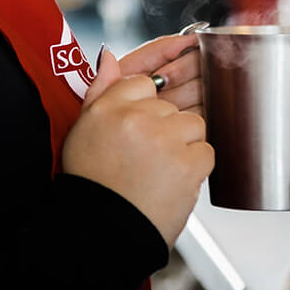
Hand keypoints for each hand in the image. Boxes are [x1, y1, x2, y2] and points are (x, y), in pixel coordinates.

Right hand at [62, 48, 212, 246]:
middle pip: (170, 106)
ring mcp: (165, 138)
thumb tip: (109, 56)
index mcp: (108, 107)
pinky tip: (171, 181)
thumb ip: (100, 90)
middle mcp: (136, 117)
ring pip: (192, 124)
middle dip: (164, 129)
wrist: (103, 233)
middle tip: (145, 159)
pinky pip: (205, 150)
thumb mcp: (84, 131)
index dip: (146, 106)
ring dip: (182, 145)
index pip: (144, 82)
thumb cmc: (94, 184)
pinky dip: (194, 167)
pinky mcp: (188, 162)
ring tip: (159, 170)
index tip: (142, 128)